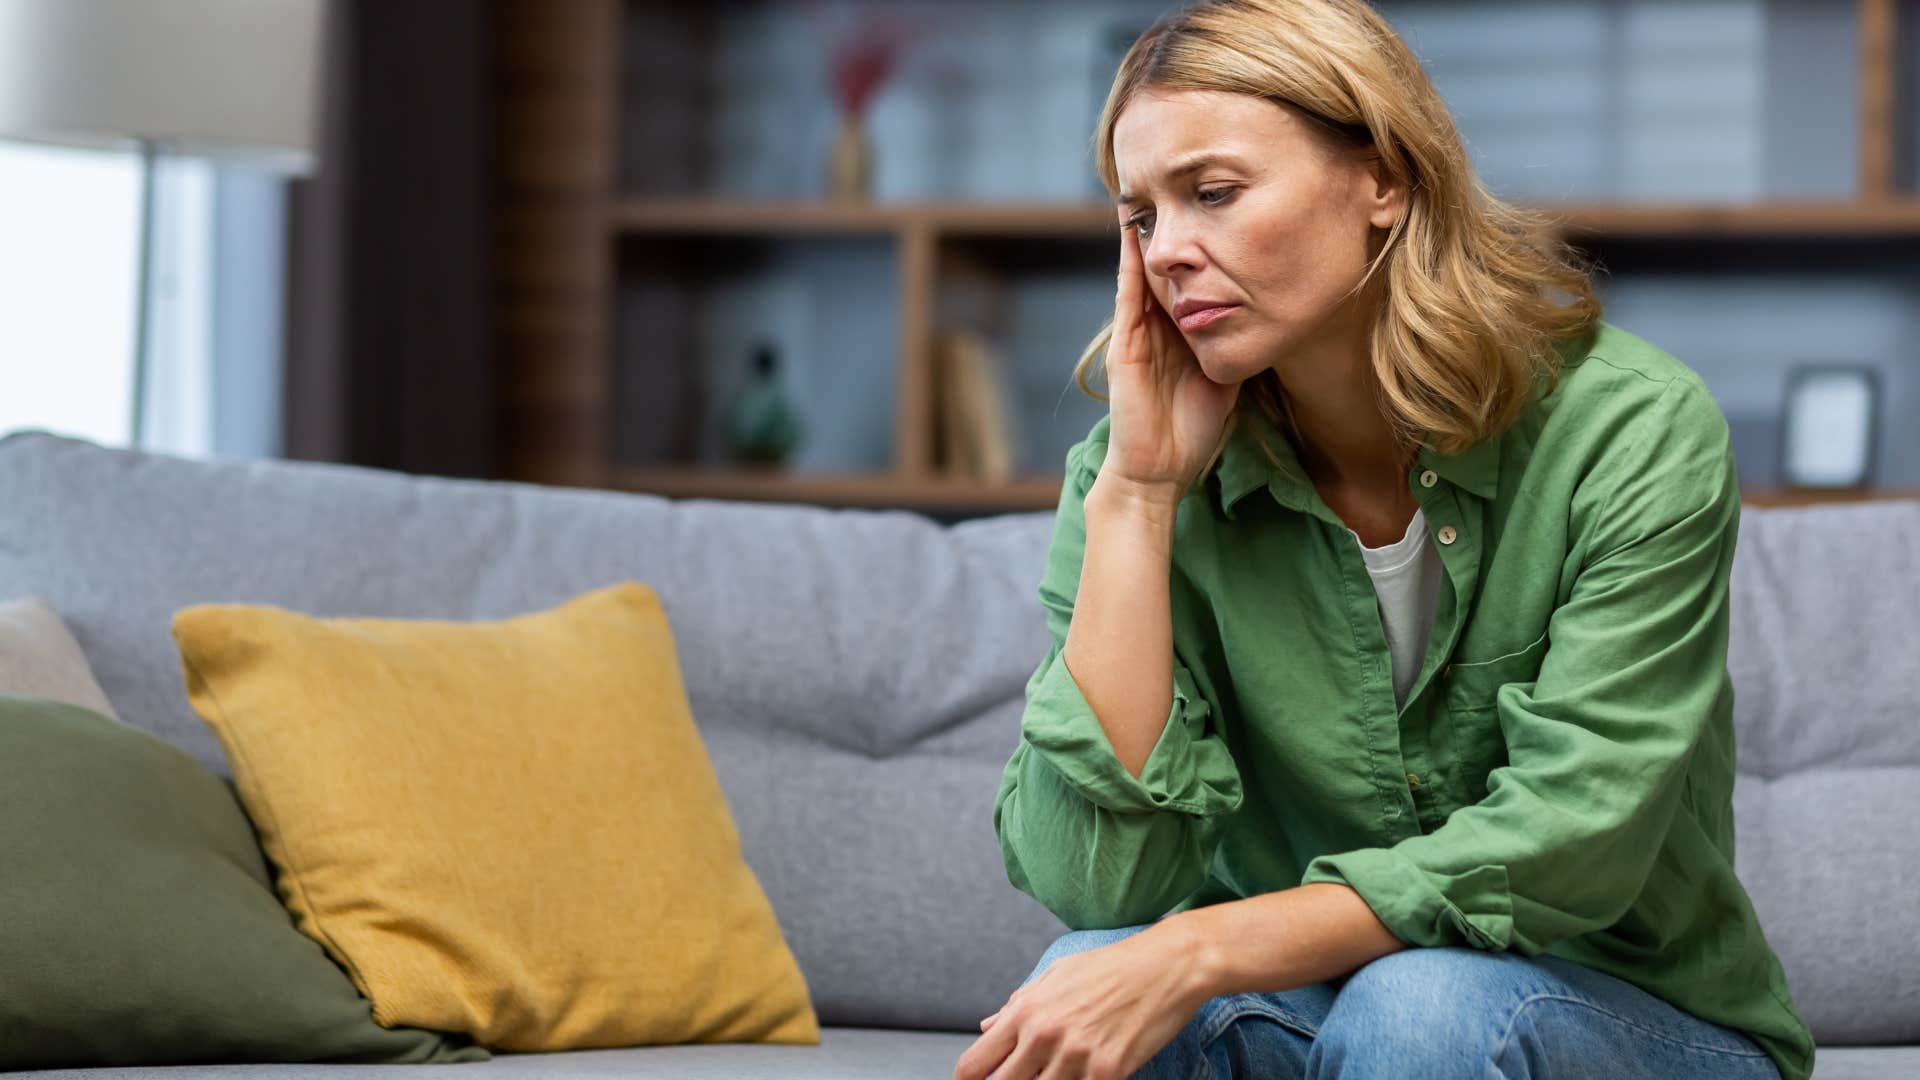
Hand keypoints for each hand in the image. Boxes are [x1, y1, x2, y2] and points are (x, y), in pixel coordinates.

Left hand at [951, 920, 1208, 1079]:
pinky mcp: (1107, 1071)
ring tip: (1060, 1070)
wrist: (1168, 965)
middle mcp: (1044, 1035)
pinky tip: (1085, 1074)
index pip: (973, 1065)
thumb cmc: (1111, 966)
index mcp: (1025, 1010)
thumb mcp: (1057, 975)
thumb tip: (987, 1028)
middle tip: (1022, 1077)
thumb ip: (1019, 1004)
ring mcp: (1075, 1056)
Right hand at [1100, 223, 1241, 502]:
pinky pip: (1128, 298)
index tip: (1215, 212)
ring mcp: (1137, 336)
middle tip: (1179, 187)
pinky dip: (1129, 266)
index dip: (1199, 250)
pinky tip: (1132, 236)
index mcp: (1180, 336)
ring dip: (1145, 238)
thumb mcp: (1226, 380)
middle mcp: (1157, 330)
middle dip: (1171, 233)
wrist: (1159, 471)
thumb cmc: (1192, 433)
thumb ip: (1236, 349)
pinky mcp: (1124, 348)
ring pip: (1143, 275)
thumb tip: (1267, 322)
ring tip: (1150, 196)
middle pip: (1166, 270)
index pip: (1190, 282)